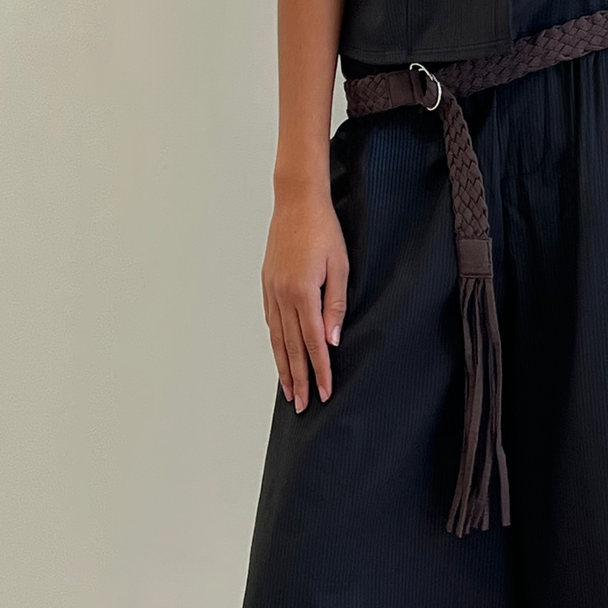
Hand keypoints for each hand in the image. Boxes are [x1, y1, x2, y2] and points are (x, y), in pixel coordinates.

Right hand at [261, 187, 349, 410]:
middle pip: (291, 348)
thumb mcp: (340, 267)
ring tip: (289, 390)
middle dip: (299, 379)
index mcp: (302, 294)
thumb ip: (335, 306)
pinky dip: (275, 343)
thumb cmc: (324, 230)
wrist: (296, 203)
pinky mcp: (267, 284)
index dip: (320, 371)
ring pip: (277, 338)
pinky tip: (280, 354)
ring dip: (283, 366)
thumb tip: (331, 341)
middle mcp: (282, 297)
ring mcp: (271, 291)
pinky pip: (271, 321)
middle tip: (303, 405)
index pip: (313, 343)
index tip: (325, 393)